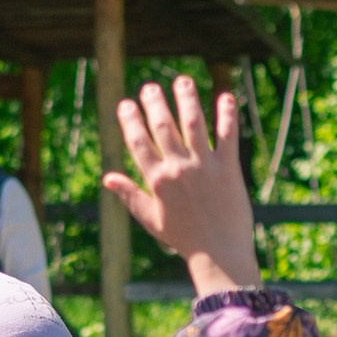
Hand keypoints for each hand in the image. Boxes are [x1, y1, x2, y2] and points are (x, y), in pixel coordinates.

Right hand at [101, 76, 260, 296]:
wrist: (219, 255)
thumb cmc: (184, 239)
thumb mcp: (151, 219)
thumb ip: (129, 195)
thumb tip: (107, 177)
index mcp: (157, 181)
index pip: (139, 142)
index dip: (130, 120)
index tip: (126, 103)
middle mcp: (178, 169)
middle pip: (163, 127)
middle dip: (154, 103)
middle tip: (150, 86)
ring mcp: (204, 167)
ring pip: (193, 124)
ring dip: (186, 99)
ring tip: (182, 81)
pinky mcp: (229, 169)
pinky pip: (228, 136)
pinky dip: (227, 114)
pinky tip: (225, 96)